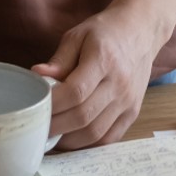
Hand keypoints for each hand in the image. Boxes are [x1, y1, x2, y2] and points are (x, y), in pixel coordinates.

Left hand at [34, 0, 175, 149]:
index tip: (35, 108)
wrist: (141, 31)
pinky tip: (73, 137)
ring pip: (95, 132)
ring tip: (52, 135)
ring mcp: (128, 101)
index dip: (53, 104)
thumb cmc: (105, 32)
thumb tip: (37, 76)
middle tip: (37, 127)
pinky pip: (109, 138)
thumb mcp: (78, 36)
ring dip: (70, 140)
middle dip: (56, 126)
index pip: (75, 91)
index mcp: (104, 59)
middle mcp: (119, 83)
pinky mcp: (133, 112)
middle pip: (83, 115)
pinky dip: (89, 144)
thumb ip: (59, 59)